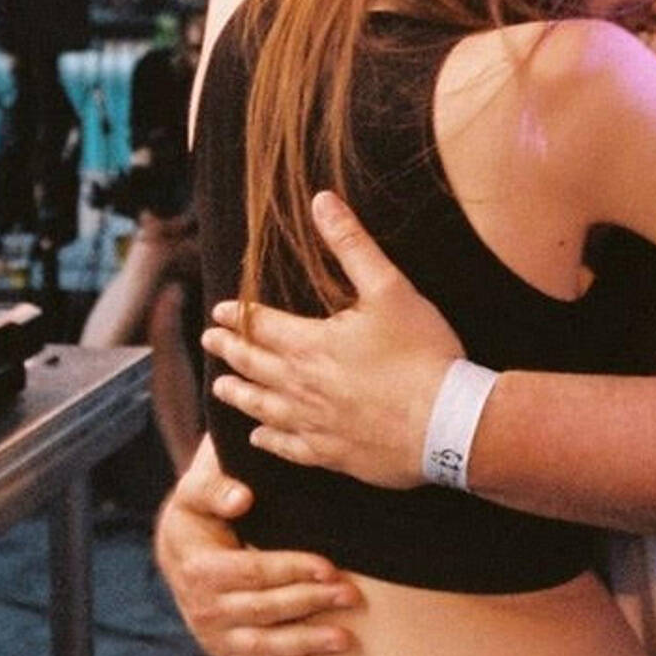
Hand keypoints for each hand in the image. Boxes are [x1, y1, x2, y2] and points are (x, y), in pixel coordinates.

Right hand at [153, 435, 360, 655]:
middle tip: (351, 595)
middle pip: (265, 610)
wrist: (176, 545)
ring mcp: (213, 634)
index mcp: (200, 569)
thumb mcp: (197, 490)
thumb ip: (216, 488)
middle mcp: (204, 608)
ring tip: (344, 637)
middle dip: (311, 603)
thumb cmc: (196, 511)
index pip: (254, 573)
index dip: (293, 570)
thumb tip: (241, 497)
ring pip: (262, 645)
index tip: (328, 567)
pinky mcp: (221, 649)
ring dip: (305, 642)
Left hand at [205, 192, 464, 487]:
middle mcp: (303, 386)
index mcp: (311, 344)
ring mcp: (315, 424)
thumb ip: (352, 244)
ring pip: (263, 408)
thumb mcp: (389, 288)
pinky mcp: (332, 453)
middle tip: (210, 342)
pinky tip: (258, 435)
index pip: (262, 326)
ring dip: (239, 394)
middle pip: (255, 366)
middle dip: (230, 350)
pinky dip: (268, 439)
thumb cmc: (420, 353)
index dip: (239, 316)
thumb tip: (322, 202)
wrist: (445, 423)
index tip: (220, 312)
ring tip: (220, 387)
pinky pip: (288, 447)